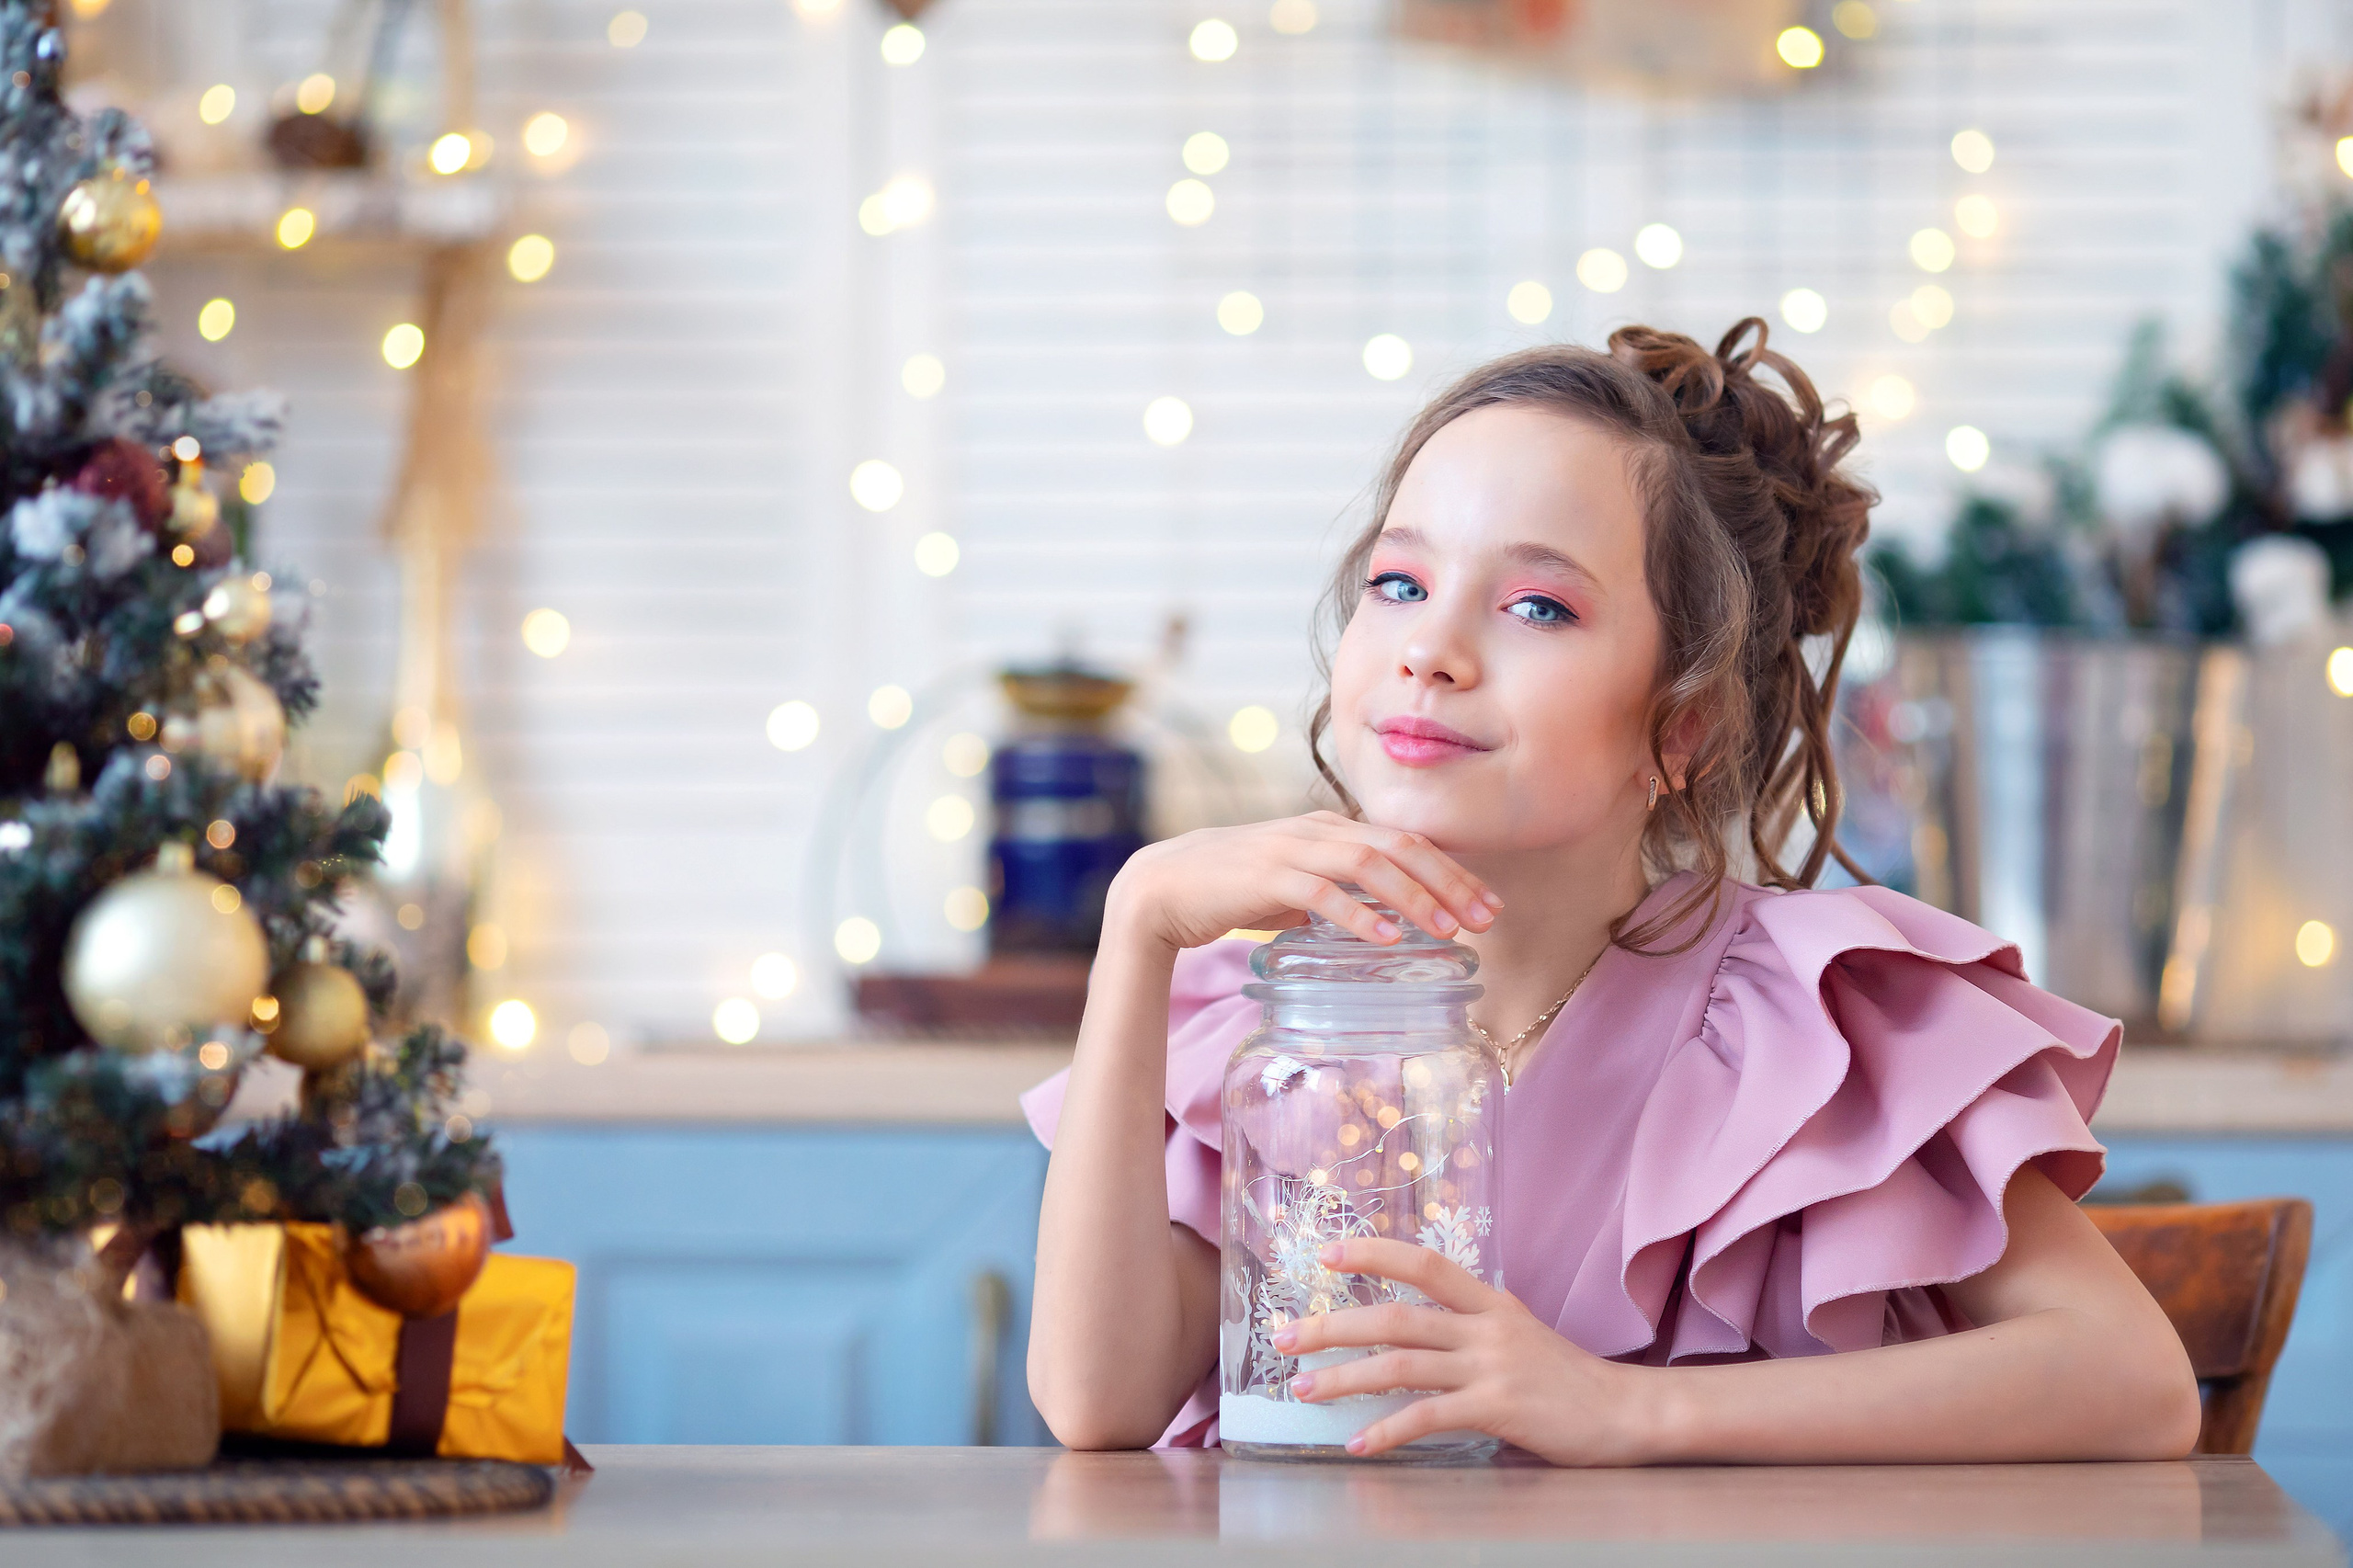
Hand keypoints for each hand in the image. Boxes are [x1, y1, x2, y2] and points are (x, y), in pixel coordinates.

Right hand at [1103, 811, 1500, 955]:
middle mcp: (1316, 829)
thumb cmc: (1232, 887)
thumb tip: (1380, 917)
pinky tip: (1387, 938)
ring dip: (1414, 897)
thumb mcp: (1296, 883)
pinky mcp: (1264, 876)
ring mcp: (1291, 849)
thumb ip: (1336, 890)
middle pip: (1399, 846)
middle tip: (1486, 919)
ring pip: (1368, 864)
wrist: (1162, 887)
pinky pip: (1322, 892)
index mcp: (1329, 827)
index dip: (1453, 870)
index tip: (1488, 903)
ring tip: (1447, 930)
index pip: (1405, 842)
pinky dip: (1359, 914)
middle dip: (1450, 882)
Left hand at [1272, 1237, 1654, 1464]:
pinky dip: (1387, 1431)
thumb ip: (1472, 1326)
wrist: (1627, 1413)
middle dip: (1331, 1325)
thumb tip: (1422, 1324)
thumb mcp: (1519, 1334)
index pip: (1424, 1263)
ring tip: (1303, 1390)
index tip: (1324, 1254)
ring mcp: (1492, 1367)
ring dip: (1344, 1378)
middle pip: (1395, 1316)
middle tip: (1283, 1338)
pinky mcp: (1499, 1410)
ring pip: (1401, 1365)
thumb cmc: (1568, 1380)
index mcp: (1490, 1301)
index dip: (1373, 1253)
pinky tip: (1358, 1444)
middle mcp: (1487, 1327)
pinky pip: (1429, 1418)